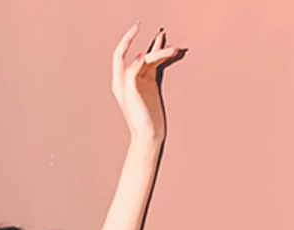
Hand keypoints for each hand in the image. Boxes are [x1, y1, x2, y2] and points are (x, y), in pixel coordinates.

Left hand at [112, 23, 184, 147]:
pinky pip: (156, 67)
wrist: (148, 136)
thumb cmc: (138, 121)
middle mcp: (128, 80)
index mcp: (120, 82)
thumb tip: (140, 56)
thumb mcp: (131, 96)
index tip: (137, 28)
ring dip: (161, 53)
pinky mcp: (150, 85)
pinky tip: (168, 51)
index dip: (127, 39)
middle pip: (140, 57)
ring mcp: (140, 82)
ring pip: (150, 61)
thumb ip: (132, 74)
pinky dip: (162, 58)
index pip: (120, 54)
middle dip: (153, 49)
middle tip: (164, 40)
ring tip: (173, 48)